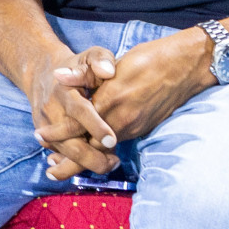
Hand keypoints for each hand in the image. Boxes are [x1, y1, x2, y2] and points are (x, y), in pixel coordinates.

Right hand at [26, 45, 120, 179]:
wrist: (43, 74)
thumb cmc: (77, 65)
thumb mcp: (90, 55)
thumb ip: (100, 59)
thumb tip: (109, 71)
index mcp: (64, 91)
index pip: (79, 111)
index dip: (95, 126)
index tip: (112, 140)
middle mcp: (52, 111)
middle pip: (70, 141)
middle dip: (91, 156)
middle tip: (114, 162)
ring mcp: (46, 127)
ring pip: (65, 152)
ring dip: (87, 163)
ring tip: (111, 165)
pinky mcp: (46, 137)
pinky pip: (61, 153)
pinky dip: (77, 162)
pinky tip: (97, 163)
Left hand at [44, 30, 215, 179]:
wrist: (187, 66)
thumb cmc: (150, 59)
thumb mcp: (115, 63)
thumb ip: (86, 74)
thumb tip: (59, 76)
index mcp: (109, 102)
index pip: (75, 128)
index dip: (56, 135)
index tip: (41, 137)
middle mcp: (120, 121)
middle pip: (88, 151)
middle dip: (68, 162)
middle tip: (50, 169)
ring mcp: (134, 128)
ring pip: (103, 151)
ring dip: (85, 157)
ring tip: (66, 161)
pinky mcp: (143, 129)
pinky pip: (117, 144)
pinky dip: (102, 149)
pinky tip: (95, 146)